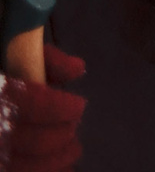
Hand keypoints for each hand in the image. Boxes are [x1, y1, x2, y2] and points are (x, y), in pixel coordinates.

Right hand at [0, 45, 86, 171]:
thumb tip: (78, 69)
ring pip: (29, 167)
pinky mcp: (1, 166)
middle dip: (64, 134)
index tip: (79, 105)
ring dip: (59, 158)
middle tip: (73, 126)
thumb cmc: (10, 85)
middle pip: (36, 141)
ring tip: (72, 147)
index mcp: (2, 95)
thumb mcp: (23, 60)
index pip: (34, 105)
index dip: (62, 108)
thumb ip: (51, 61)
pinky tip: (61, 165)